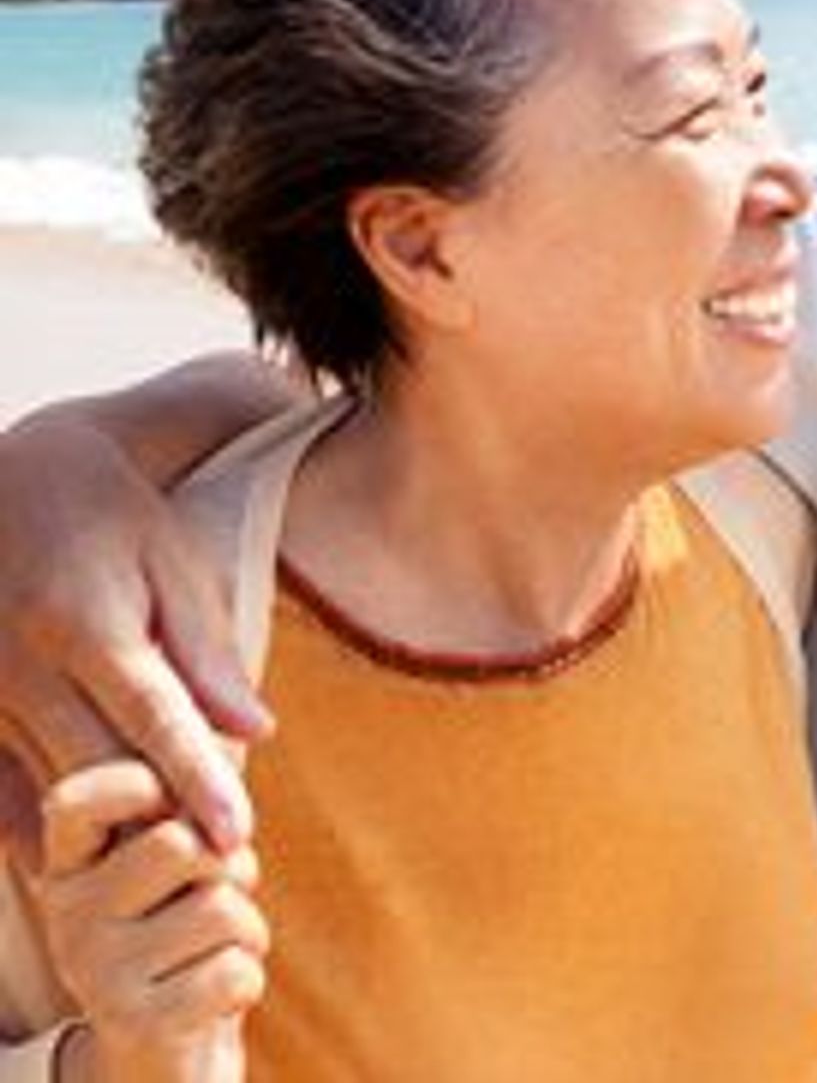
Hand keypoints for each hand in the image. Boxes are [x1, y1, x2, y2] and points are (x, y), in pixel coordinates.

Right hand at [0, 410, 268, 853]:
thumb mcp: (172, 563)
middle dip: (159, 823)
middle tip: (220, 865)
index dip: (198, 782)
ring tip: (171, 866)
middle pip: (99, 769)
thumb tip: (258, 730)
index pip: (154, 720)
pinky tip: (86, 854)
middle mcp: (23, 668)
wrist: (8, 484)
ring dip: (109, 833)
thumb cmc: (111, 519)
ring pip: (48, 791)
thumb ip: (208, 652)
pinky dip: (40, 831)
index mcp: (87, 624)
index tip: (238, 835)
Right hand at [35, 762, 266, 1082]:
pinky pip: (231, 972)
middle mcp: (68, 910)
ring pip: (220, 907)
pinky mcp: (130, 1020)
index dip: (135, 783)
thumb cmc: (189, 930)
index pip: (79, 799)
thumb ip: (198, 797)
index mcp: (75, 860)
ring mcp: (93, 968)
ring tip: (216, 952)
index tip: (169, 789)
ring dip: (249, 931)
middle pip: (182, 842)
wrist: (165, 1052)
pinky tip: (212, 997)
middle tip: (222, 897)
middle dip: (235, 867)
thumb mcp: (185, 860)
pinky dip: (247, 981)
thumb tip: (247, 726)